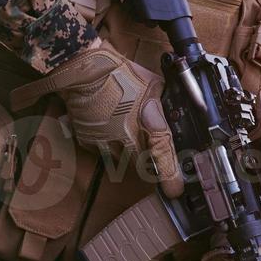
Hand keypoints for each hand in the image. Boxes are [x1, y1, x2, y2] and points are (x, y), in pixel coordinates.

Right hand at [45, 42, 182, 197]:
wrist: (85, 69)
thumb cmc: (121, 74)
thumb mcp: (155, 87)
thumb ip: (165, 107)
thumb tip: (176, 114)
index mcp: (148, 125)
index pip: (163, 161)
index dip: (171, 180)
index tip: (175, 191)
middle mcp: (127, 140)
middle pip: (142, 166)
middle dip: (148, 162)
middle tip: (149, 149)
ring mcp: (105, 143)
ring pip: (122, 161)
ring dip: (128, 154)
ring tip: (127, 133)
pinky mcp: (89, 141)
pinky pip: (103, 152)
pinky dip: (108, 146)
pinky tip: (110, 128)